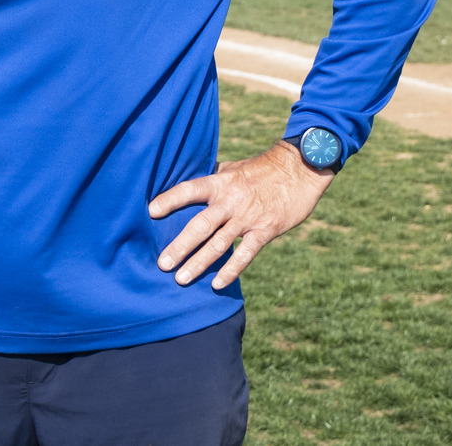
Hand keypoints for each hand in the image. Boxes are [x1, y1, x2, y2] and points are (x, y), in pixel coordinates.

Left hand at [148, 141, 333, 289]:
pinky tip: (217, 284)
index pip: (190, 189)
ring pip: (219, 243)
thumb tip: (190, 180)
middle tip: (161, 264)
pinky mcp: (265, 230)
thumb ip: (214, 178)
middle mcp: (231, 201)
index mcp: (221, 182)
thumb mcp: (234, 167)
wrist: (300, 169)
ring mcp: (248, 217)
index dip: (170, 199)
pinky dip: (231, 270)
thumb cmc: (263, 168)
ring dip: (199, 262)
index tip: (150, 211)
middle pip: (200, 225)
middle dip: (180, 246)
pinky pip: (246, 254)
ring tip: (180, 279)